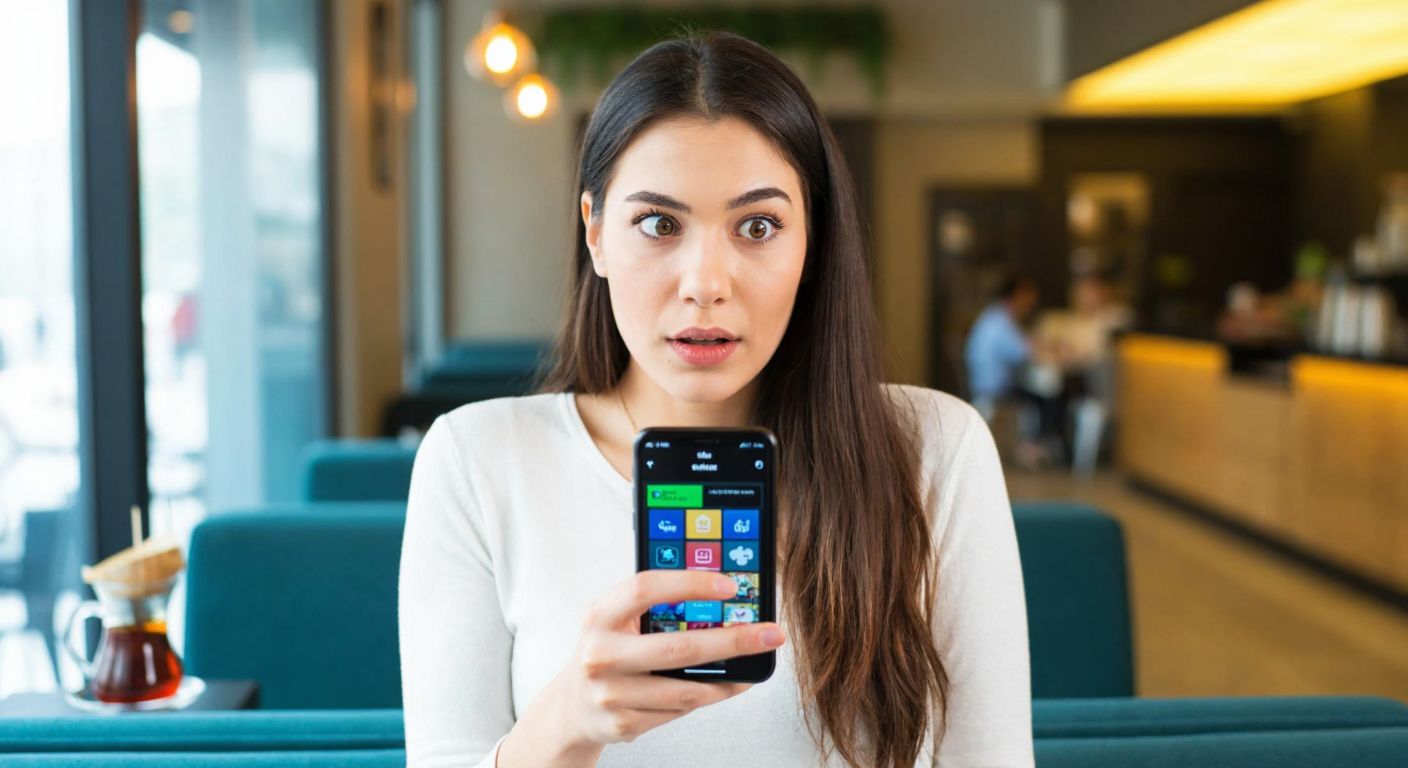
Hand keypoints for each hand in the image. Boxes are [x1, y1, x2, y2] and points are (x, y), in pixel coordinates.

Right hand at [498, 570, 785, 765]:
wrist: (570, 706)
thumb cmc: (608, 650)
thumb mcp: (616, 620)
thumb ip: (655, 607)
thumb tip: (724, 599)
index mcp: (600, 616)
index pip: (646, 589)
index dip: (690, 584)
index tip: (731, 586)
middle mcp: (600, 654)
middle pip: (678, 648)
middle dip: (733, 641)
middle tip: (771, 634)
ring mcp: (610, 694)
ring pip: (685, 690)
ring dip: (728, 680)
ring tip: (752, 666)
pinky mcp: (622, 725)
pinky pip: (678, 711)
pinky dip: (706, 699)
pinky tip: (721, 688)